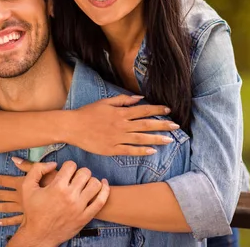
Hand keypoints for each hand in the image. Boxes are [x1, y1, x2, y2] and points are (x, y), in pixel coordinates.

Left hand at [0, 157, 56, 225]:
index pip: (4, 180)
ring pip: (4, 208)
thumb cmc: (58, 185)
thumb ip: (28, 167)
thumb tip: (14, 159)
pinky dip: (5, 221)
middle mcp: (20, 197)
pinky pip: (14, 220)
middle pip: (1, 195)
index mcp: (22, 184)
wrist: (67, 202)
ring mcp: (23, 208)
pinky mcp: (28, 217)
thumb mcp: (44, 172)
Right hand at [8, 161, 108, 246]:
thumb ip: (37, 169)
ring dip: (91, 180)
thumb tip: (53, 163)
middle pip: (85, 172)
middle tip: (74, 178)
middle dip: (80, 172)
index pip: (71, 165)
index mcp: (57, 187)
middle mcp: (70, 196)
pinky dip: (105, 190)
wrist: (38, 235)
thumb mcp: (27, 187)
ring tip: (84, 184)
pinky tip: (103, 184)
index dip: (68, 166)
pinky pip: (101, 201)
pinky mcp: (86, 217)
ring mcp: (80, 207)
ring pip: (95, 184)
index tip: (65, 172)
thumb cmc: (32, 211)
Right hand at [62, 94, 179, 155]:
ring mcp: (117, 138)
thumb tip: (140, 98)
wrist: (73, 126)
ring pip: (141, 138)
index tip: (169, 110)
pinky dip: (141, 151)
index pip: (144, 110)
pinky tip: (152, 151)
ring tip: (169, 140)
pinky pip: (129, 150)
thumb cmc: (88, 112)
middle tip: (176, 126)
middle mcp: (121, 125)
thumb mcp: (105, 102)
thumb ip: (123, 100)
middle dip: (162, 125)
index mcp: (120, 112)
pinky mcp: (112, 149)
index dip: (157, 110)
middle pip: (146, 125)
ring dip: (156, 139)